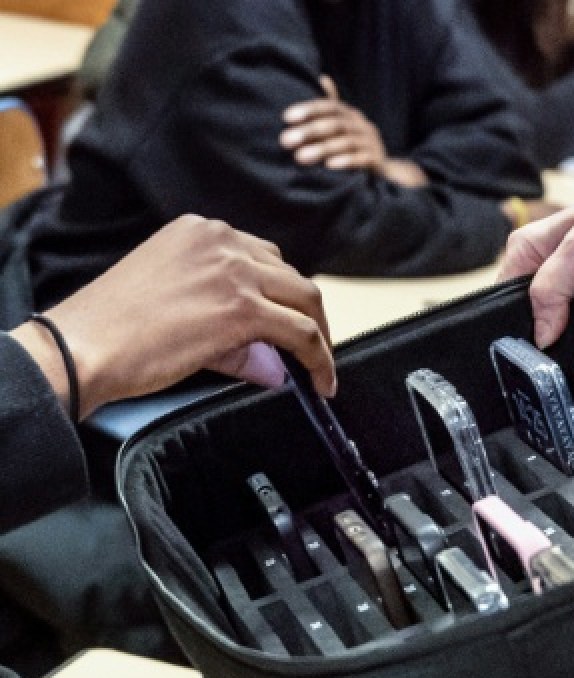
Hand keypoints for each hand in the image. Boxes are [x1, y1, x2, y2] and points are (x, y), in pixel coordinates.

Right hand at [11, 215, 335, 417]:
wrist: (84, 344)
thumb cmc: (116, 330)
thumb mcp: (179, 306)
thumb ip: (232, 330)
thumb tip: (275, 364)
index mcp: (201, 232)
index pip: (264, 259)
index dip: (285, 296)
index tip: (292, 322)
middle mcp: (221, 241)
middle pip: (292, 276)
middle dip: (310, 316)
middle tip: (316, 350)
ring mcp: (234, 271)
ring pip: (306, 301)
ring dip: (320, 339)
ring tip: (321, 370)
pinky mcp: (242, 308)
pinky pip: (302, 334)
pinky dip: (319, 360)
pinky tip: (321, 382)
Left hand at [280, 76, 426, 186]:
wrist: (386, 172)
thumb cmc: (355, 148)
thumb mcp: (343, 127)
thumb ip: (331, 109)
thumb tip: (322, 77)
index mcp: (350, 115)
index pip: (329, 106)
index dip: (308, 110)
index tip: (286, 118)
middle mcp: (362, 125)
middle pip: (334, 124)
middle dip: (309, 132)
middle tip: (285, 141)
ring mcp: (371, 142)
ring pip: (345, 142)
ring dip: (321, 149)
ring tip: (299, 158)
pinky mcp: (377, 160)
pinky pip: (361, 159)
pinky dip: (345, 162)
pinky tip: (329, 166)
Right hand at [500, 161, 573, 345]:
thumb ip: (554, 285)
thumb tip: (542, 335)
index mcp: (529, 248)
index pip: (505, 295)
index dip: (514, 321)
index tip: (528, 348)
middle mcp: (546, 267)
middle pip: (530, 313)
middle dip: (541, 333)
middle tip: (554, 355)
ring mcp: (573, 285)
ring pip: (557, 323)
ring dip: (568, 337)